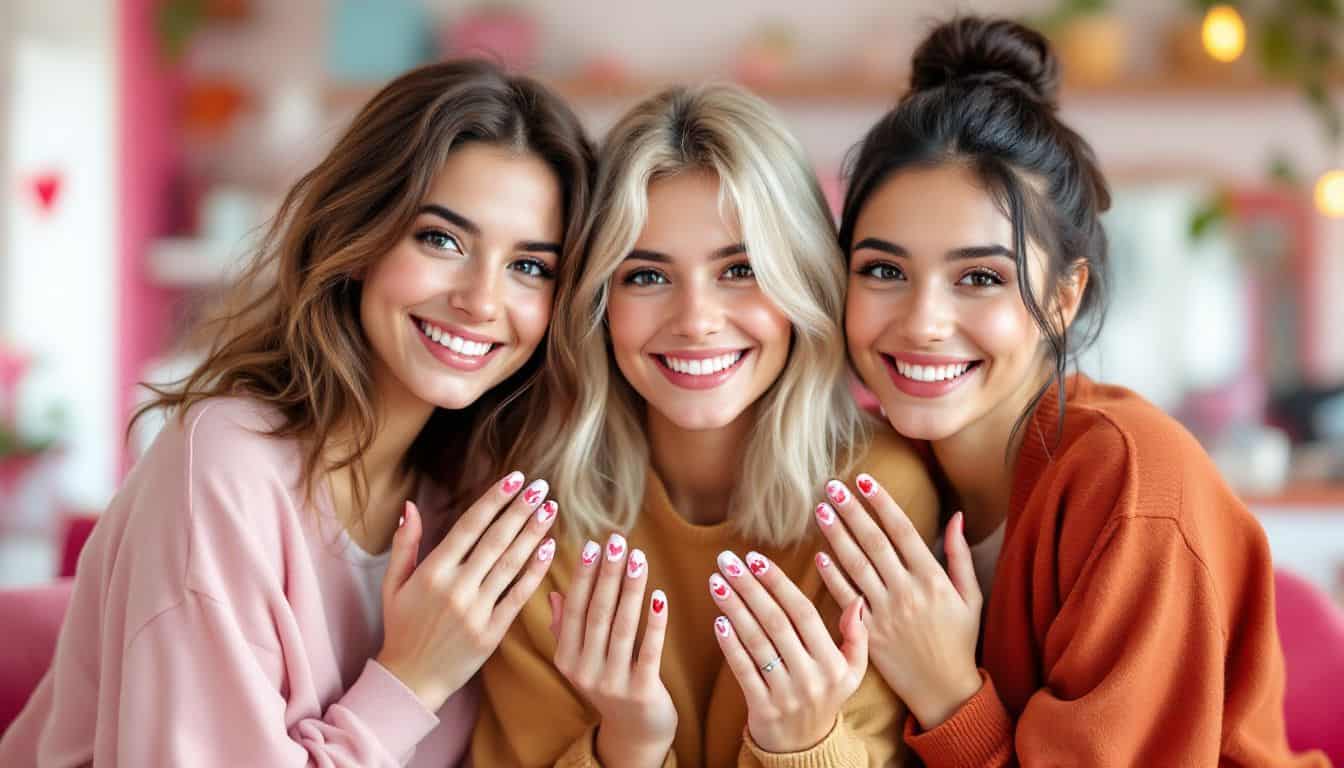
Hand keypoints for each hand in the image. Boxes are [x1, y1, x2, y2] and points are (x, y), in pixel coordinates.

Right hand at [376, 471, 558, 710]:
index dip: (494, 500)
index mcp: (432, 572)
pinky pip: (518, 596)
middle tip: (542, 488)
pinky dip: (534, 572)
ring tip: (550, 510)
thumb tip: (411, 505)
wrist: (411, 680)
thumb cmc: (402, 628)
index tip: (516, 479)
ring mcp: (476, 611)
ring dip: (533, 534)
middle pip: (495, 541)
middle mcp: (456, 588)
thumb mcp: (393, 584)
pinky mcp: (492, 633)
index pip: (469, 527)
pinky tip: (549, 549)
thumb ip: (405, 544)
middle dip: (520, 511)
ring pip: (510, 564)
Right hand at [551, 533, 674, 767]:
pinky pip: (648, 651)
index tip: (593, 544)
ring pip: (621, 627)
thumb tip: (555, 593)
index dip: (584, 576)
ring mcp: (611, 683)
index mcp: (566, 657)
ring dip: (630, 589)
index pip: (575, 608)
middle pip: (597, 613)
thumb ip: (566, 628)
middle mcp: (584, 670)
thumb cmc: (610, 685)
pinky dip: (654, 623)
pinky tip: (659, 596)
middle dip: (607, 574)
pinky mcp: (640, 692)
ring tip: (638, 558)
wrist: (635, 734)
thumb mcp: (581, 660)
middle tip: (617, 541)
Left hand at [709, 550, 866, 753]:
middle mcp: (812, 677)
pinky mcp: (763, 708)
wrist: (805, 749)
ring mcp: (787, 694)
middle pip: (776, 622)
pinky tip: (718, 620)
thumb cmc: (825, 697)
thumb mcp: (852, 671)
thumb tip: (858, 599)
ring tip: (716, 582)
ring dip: (734, 609)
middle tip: (726, 561)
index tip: (755, 558)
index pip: (803, 613)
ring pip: (758, 643)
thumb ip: (857, 635)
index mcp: (834, 663)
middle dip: (749, 587)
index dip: (778, 583)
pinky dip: (730, 645)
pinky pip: (744, 670)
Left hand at [813, 476, 981, 729]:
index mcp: (933, 579)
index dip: (882, 503)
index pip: (903, 531)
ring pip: (856, 566)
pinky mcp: (869, 634)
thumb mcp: (970, 596)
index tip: (863, 480)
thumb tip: (954, 515)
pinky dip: (832, 577)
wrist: (944, 690)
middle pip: (874, 543)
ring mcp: (887, 613)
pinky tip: (819, 555)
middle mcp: (908, 592)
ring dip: (836, 536)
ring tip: (820, 510)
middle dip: (852, 512)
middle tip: (832, 487)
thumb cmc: (959, 639)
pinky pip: (847, 600)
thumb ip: (960, 555)